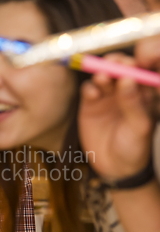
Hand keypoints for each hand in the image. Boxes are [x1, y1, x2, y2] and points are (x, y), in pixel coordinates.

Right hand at [78, 53, 154, 179]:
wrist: (114, 168)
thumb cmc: (134, 148)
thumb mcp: (139, 126)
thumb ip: (133, 103)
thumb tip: (127, 78)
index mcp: (143, 95)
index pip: (141, 72)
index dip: (136, 64)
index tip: (131, 63)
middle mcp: (125, 92)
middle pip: (120, 69)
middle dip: (117, 64)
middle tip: (112, 63)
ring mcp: (107, 97)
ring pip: (104, 77)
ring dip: (102, 74)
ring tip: (102, 79)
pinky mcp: (90, 104)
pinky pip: (88, 89)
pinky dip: (89, 88)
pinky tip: (92, 94)